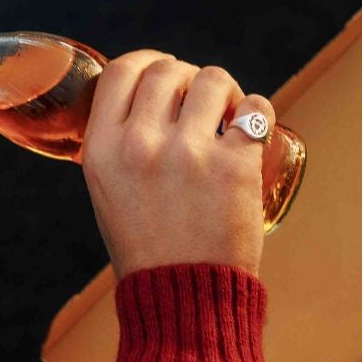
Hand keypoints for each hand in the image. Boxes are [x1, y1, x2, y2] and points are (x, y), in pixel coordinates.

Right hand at [80, 51, 270, 280]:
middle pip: (169, 69)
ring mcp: (189, 154)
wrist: (183, 299)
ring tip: (229, 115)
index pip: (123, 71)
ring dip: (225, 91)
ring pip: (213, 79)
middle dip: (189, 78)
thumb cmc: (147, 250)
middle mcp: (141, 144)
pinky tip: (252, 128)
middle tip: (202, 103)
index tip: (165, 71)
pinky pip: (256, 109)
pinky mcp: (234, 166)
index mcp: (103, 150)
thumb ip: (120, 147)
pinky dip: (258, 112)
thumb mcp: (109, 194)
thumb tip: (147, 103)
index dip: (149, 61)